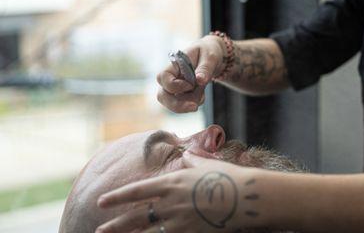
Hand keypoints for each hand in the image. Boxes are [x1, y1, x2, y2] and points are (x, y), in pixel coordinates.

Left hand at [96, 156, 252, 232]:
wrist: (246, 197)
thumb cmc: (228, 177)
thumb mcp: (206, 164)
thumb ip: (192, 160)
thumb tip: (186, 154)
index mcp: (173, 182)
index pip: (138, 191)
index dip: (118, 197)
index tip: (102, 201)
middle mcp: (172, 203)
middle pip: (138, 216)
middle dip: (116, 224)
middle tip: (100, 229)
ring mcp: (180, 221)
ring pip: (147, 232)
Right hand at [156, 35, 225, 112]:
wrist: (211, 57)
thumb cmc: (208, 52)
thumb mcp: (210, 56)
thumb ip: (205, 68)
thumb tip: (199, 80)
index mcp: (174, 64)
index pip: (163, 77)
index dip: (175, 85)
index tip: (192, 85)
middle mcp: (170, 77)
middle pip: (162, 95)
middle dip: (177, 105)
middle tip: (194, 107)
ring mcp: (174, 87)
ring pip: (171, 103)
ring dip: (188, 103)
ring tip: (202, 93)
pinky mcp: (181, 94)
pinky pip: (182, 104)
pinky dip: (193, 103)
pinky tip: (201, 95)